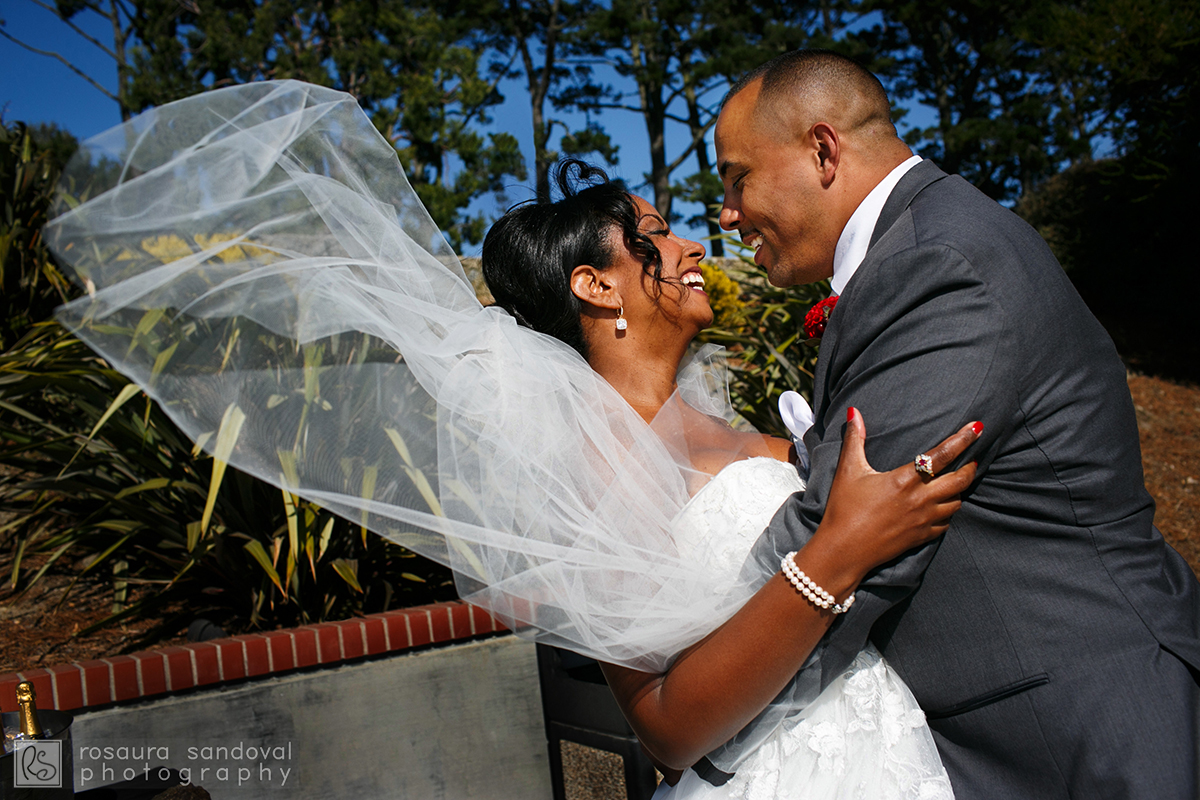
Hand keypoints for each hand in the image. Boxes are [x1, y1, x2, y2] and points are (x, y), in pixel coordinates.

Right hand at [815, 408, 979, 581]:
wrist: (843, 550)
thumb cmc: (844, 509)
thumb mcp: (848, 471)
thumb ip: (854, 439)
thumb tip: (854, 412)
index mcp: (905, 480)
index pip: (942, 455)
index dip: (963, 439)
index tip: (977, 427)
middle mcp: (920, 499)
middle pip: (960, 480)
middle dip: (970, 466)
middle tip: (973, 457)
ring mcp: (923, 520)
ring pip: (957, 502)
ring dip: (960, 490)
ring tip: (957, 481)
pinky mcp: (921, 537)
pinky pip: (946, 523)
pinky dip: (948, 512)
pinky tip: (942, 507)